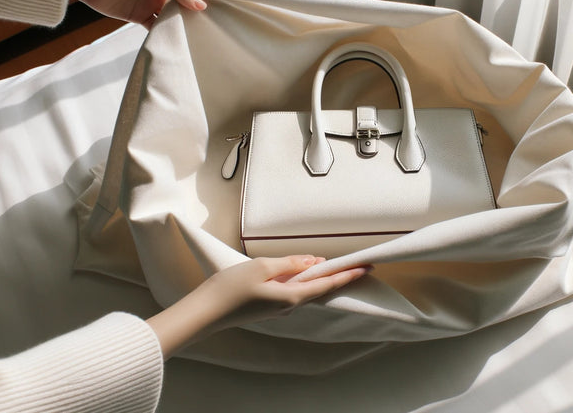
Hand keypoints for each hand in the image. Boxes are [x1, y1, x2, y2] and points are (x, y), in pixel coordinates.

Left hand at [69, 0, 211, 26]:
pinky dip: (165, 31)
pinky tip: (175, 38)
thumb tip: (201, 6)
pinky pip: (157, 24)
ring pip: (172, 14)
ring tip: (197, 33)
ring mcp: (151, 1)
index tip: (223, 1)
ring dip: (181, 22)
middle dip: (196, 9)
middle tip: (214, 22)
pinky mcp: (140, 15)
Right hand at [146, 255, 369, 357]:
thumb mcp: (262, 267)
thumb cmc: (231, 288)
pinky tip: (306, 272)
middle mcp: (289, 306)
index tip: (366, 268)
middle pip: (321, 289)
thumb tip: (313, 261)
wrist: (207, 311)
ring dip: (323, 278)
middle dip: (340, 276)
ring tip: (338, 266)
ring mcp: (279, 308)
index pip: (327, 284)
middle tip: (359, 266)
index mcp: (291, 297)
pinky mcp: (269, 306)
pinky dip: (305, 281)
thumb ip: (290, 263)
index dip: (348, 275)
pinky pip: (294, 291)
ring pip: (307, 290)